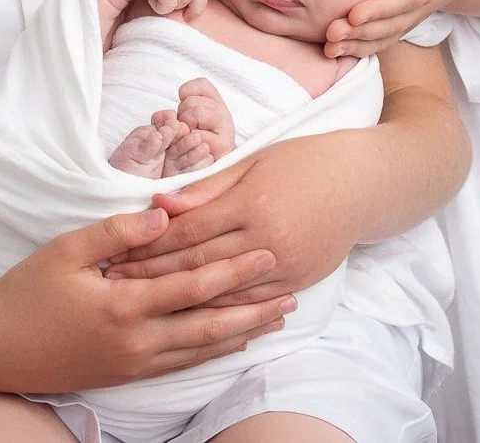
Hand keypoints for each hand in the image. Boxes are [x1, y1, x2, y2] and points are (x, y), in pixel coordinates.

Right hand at [0, 206, 292, 392]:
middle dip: (254, 307)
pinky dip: (214, 352)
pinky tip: (232, 342)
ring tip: (276, 317)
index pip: (193, 286)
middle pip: (210, 324)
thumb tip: (164, 214)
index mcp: (123, 304)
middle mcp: (138, 340)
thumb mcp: (64, 250)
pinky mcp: (128, 375)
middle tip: (292, 291)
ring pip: (203, 349)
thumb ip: (116, 230)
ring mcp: (135, 363)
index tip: (267, 254)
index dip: (233, 271)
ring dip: (243, 332)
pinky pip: (183, 364)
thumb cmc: (26, 293)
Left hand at [103, 133, 365, 300]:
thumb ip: (206, 187)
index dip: (149, 244)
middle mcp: (268, 238)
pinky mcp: (299, 281)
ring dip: (180, 300)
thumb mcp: (253, 161)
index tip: (117, 252)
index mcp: (251, 202)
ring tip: (144, 304)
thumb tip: (159, 203)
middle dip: (153, 275)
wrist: (363, 184)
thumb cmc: (303, 162)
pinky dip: (221, 312)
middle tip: (116, 284)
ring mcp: (286, 265)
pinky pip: (253, 303)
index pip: (188, 230)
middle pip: (199, 263)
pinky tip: (194, 317)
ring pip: (223, 291)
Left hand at [324, 0, 475, 57]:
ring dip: (358, 43)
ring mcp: (412, 16)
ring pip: (386, 35)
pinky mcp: (401, 20)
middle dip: (362, 30)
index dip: (381, 8)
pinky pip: (383, 38)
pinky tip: (336, 49)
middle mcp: (423, 5)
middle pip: (392, 22)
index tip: (354, 14)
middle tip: (333, 32)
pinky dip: (360, 47)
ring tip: (330, 46)